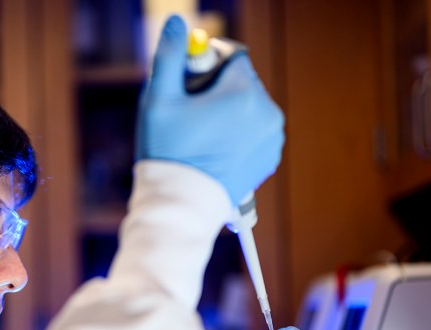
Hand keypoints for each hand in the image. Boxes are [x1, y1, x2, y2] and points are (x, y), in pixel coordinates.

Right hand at [135, 15, 284, 205]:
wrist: (182, 207)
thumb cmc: (168, 153)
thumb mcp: (158, 100)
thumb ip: (168, 56)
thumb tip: (175, 21)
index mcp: (244, 93)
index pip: (233, 57)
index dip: (207, 65)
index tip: (188, 85)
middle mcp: (267, 112)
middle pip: (242, 81)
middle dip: (218, 89)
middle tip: (191, 114)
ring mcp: (272, 137)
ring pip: (249, 106)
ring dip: (229, 111)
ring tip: (202, 135)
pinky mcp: (270, 157)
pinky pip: (255, 130)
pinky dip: (239, 133)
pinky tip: (215, 150)